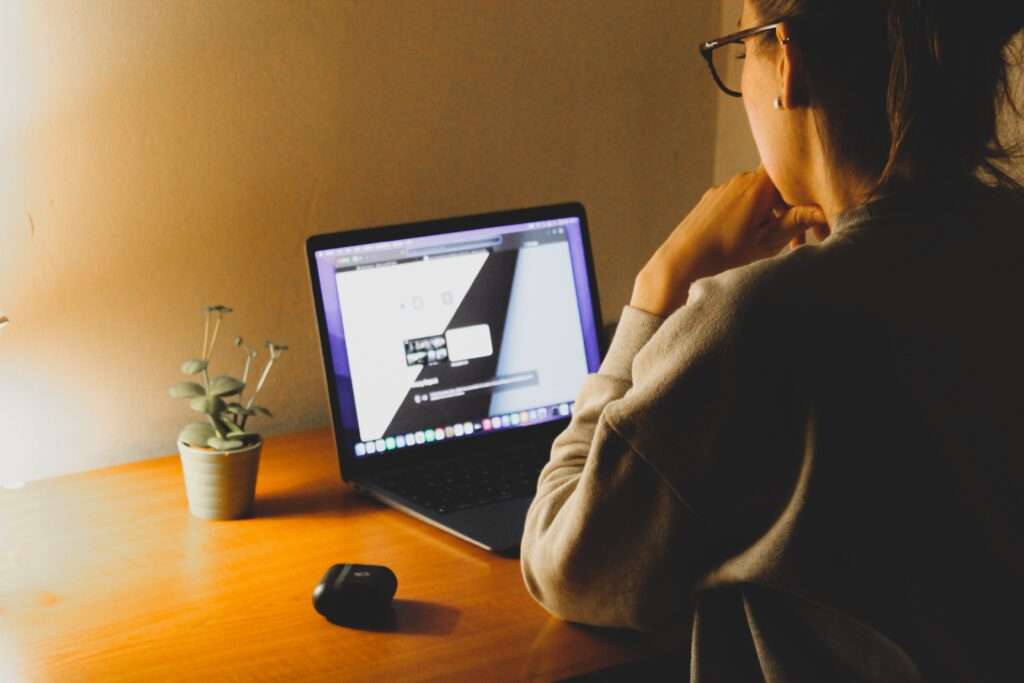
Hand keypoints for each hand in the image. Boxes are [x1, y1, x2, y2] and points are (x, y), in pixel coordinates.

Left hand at [630, 168, 828, 316]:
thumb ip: (796, 223)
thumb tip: (824, 210)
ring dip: (768, 214)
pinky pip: (739, 201)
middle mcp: (740, 180)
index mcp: (759, 187)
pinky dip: (749, 216)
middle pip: (776, 185)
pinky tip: (745, 240)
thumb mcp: (766, 244)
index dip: (805, 190)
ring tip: (768, 245)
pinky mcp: (711, 199)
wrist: (679, 263)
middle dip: (789, 208)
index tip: (813, 214)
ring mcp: (723, 188)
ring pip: (757, 195)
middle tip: (797, 242)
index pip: (792, 173)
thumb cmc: (725, 257)